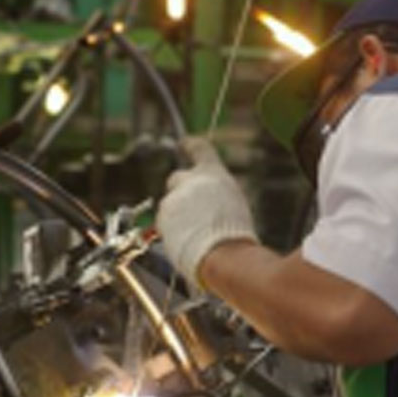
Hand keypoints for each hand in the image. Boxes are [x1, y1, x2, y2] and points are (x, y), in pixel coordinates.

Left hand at [157, 136, 257, 286]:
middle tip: (193, 211)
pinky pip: (165, 224)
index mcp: (213, 173)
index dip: (191, 145)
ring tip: (197, 236)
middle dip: (181, 192)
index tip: (184, 142)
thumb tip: (205, 201)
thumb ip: (214, 195)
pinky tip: (188, 243)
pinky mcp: (162, 217)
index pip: (200, 149)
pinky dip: (173, 233)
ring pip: (171, 206)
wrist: (222, 254)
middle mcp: (190, 180)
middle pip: (177, 178)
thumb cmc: (235, 233)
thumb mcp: (232, 203)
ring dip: (179, 218)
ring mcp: (173, 198)